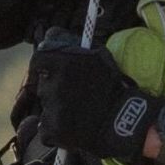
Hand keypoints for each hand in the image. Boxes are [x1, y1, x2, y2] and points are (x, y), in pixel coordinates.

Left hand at [32, 42, 152, 158]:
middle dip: (55, 90)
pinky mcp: (50, 130)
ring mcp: (51, 107)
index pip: (39, 58)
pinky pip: (46, 129)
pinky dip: (56, 130)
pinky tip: (75, 127)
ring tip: (80, 112)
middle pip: (43, 85)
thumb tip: (49, 34)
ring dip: (57, 109)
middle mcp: (54, 82)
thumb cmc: (112, 87)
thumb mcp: (97, 55)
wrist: (124, 123)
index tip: (47, 73)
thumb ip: (69, 43)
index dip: (42, 67)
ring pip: (45, 107)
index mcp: (63, 60)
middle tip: (74, 97)